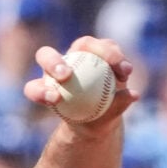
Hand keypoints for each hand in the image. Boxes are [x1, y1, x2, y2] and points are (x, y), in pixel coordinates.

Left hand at [22, 39, 142, 130]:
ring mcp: (77, 53)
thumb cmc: (96, 120)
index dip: (40, 92)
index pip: (34, 88)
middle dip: (53, 63)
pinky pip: (108, 47)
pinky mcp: (98, 47)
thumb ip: (114, 110)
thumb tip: (132, 95)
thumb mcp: (103, 123)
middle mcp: (57, 66)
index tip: (55, 99)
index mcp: (46, 88)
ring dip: (101, 54)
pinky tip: (127, 71)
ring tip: (118, 72)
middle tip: (67, 76)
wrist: (105, 109)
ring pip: (84, 44)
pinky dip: (118, 59)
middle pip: (46, 55)